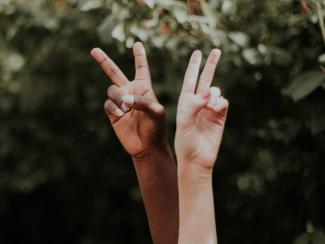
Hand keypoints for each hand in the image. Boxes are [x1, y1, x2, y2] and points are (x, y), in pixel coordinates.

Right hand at [91, 42, 166, 157]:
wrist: (147, 146)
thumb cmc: (156, 128)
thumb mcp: (157, 112)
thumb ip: (142, 102)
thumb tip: (123, 99)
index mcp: (144, 88)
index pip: (141, 68)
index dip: (139, 56)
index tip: (137, 44)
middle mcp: (130, 92)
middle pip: (114, 72)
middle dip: (104, 61)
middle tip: (94, 50)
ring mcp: (120, 102)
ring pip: (111, 90)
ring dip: (118, 97)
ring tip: (126, 109)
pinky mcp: (113, 113)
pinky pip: (108, 103)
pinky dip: (114, 108)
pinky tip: (121, 114)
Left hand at [175, 49, 228, 169]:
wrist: (197, 159)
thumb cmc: (185, 142)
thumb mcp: (184, 122)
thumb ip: (195, 104)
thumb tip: (211, 90)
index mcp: (186, 101)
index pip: (190, 79)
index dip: (194, 66)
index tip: (198, 52)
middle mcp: (198, 102)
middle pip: (206, 79)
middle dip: (211, 65)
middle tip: (216, 50)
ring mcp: (210, 109)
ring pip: (216, 91)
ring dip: (213, 94)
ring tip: (208, 107)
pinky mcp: (220, 116)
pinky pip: (223, 102)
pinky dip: (220, 103)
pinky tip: (216, 110)